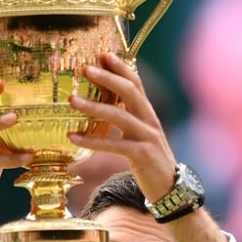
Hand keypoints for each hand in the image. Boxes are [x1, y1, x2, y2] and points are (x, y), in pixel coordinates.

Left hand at [67, 53, 175, 202]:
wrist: (170, 188)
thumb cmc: (149, 160)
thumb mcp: (140, 135)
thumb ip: (128, 118)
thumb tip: (106, 103)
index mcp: (148, 113)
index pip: (136, 83)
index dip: (120, 67)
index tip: (102, 54)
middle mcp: (150, 120)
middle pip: (129, 92)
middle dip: (107, 78)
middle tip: (85, 68)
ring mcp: (147, 137)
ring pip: (119, 115)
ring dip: (93, 106)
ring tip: (71, 100)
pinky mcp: (142, 155)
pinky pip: (114, 144)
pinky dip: (92, 141)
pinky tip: (73, 137)